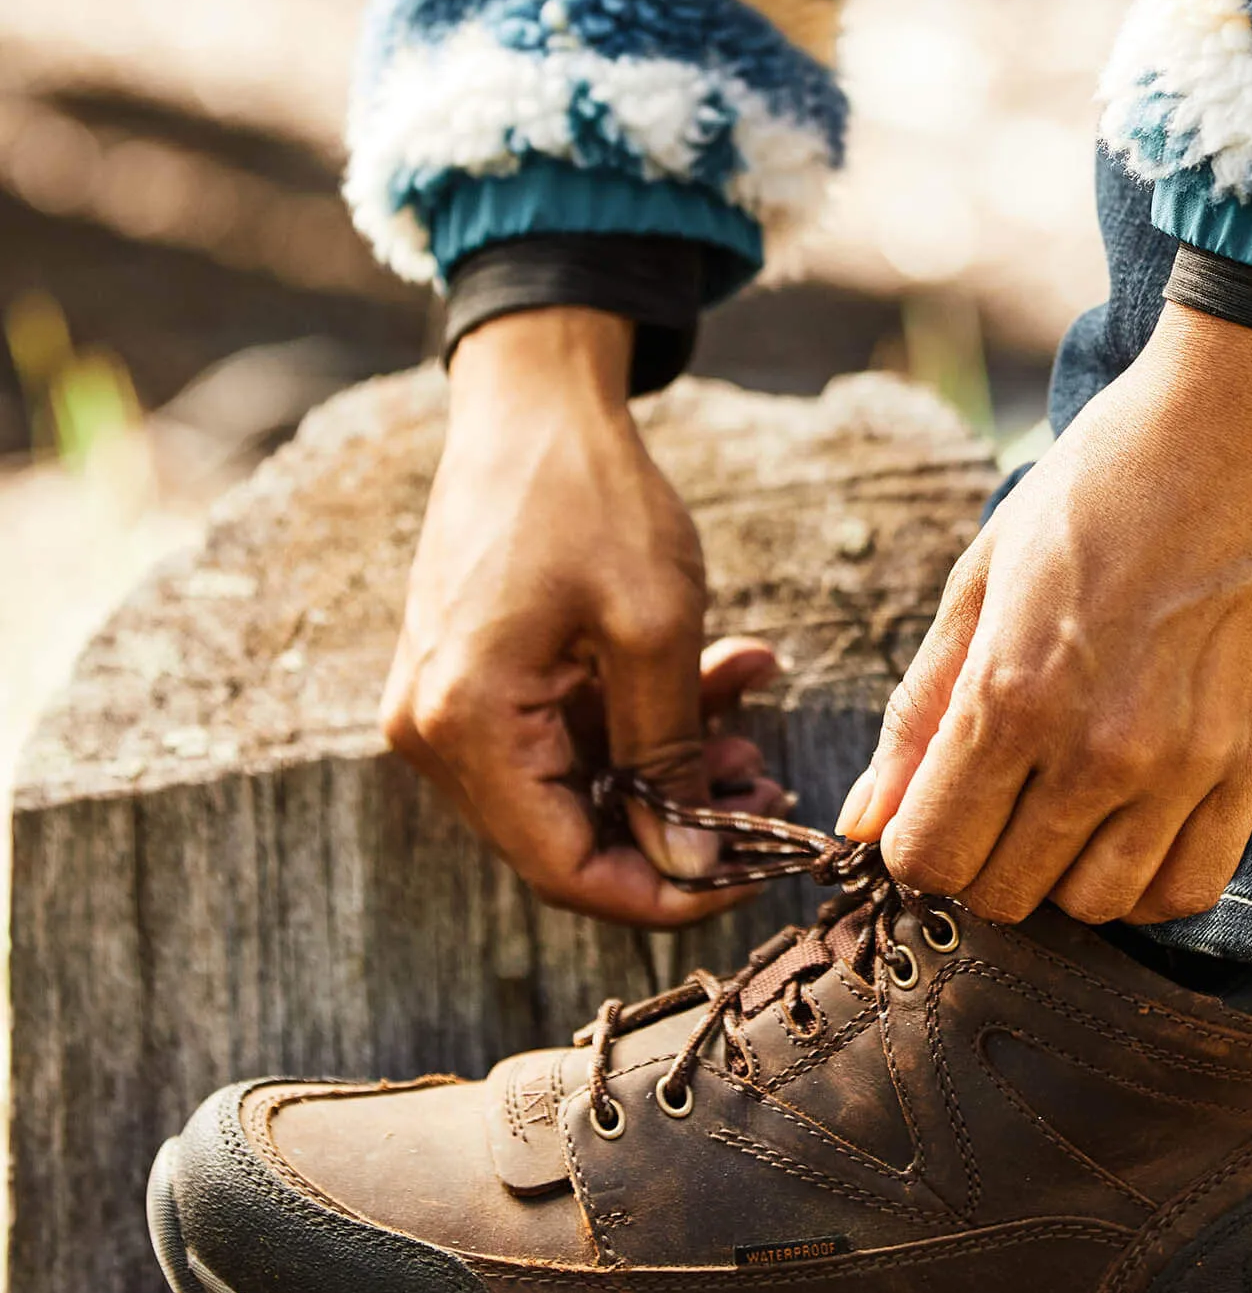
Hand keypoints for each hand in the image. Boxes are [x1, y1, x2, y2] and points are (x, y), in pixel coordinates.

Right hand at [381, 307, 788, 928]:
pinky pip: (578, 733)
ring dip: (679, 767)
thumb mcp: (654, 630)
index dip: (665, 891)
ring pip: (586, 785)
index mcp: (466, 727)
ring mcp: (457, 705)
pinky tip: (733, 674)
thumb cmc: (591, 497)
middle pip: (573, 836)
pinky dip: (653, 718)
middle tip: (770, 795)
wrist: (536, 400)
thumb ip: (669, 757)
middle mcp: (440, 732)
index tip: (752, 874)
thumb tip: (688, 865)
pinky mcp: (486, 678)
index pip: (564, 871)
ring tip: (756, 728)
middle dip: (681, 825)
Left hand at [839, 303, 1251, 924]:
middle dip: (983, 860)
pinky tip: (1134, 824)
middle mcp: (1098, 750)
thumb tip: (863, 819)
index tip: (935, 804)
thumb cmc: (1105, 480)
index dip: (917, 844)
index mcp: (1011, 693)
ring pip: (1097, 906)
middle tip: (1000, 796)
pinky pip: (1190, 889)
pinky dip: (1149, 881)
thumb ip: (919, 709)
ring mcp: (1186, 766)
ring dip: (1065, 874)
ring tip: (1068, 805)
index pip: (932, 856)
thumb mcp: (984, 574)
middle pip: (1006, 894)